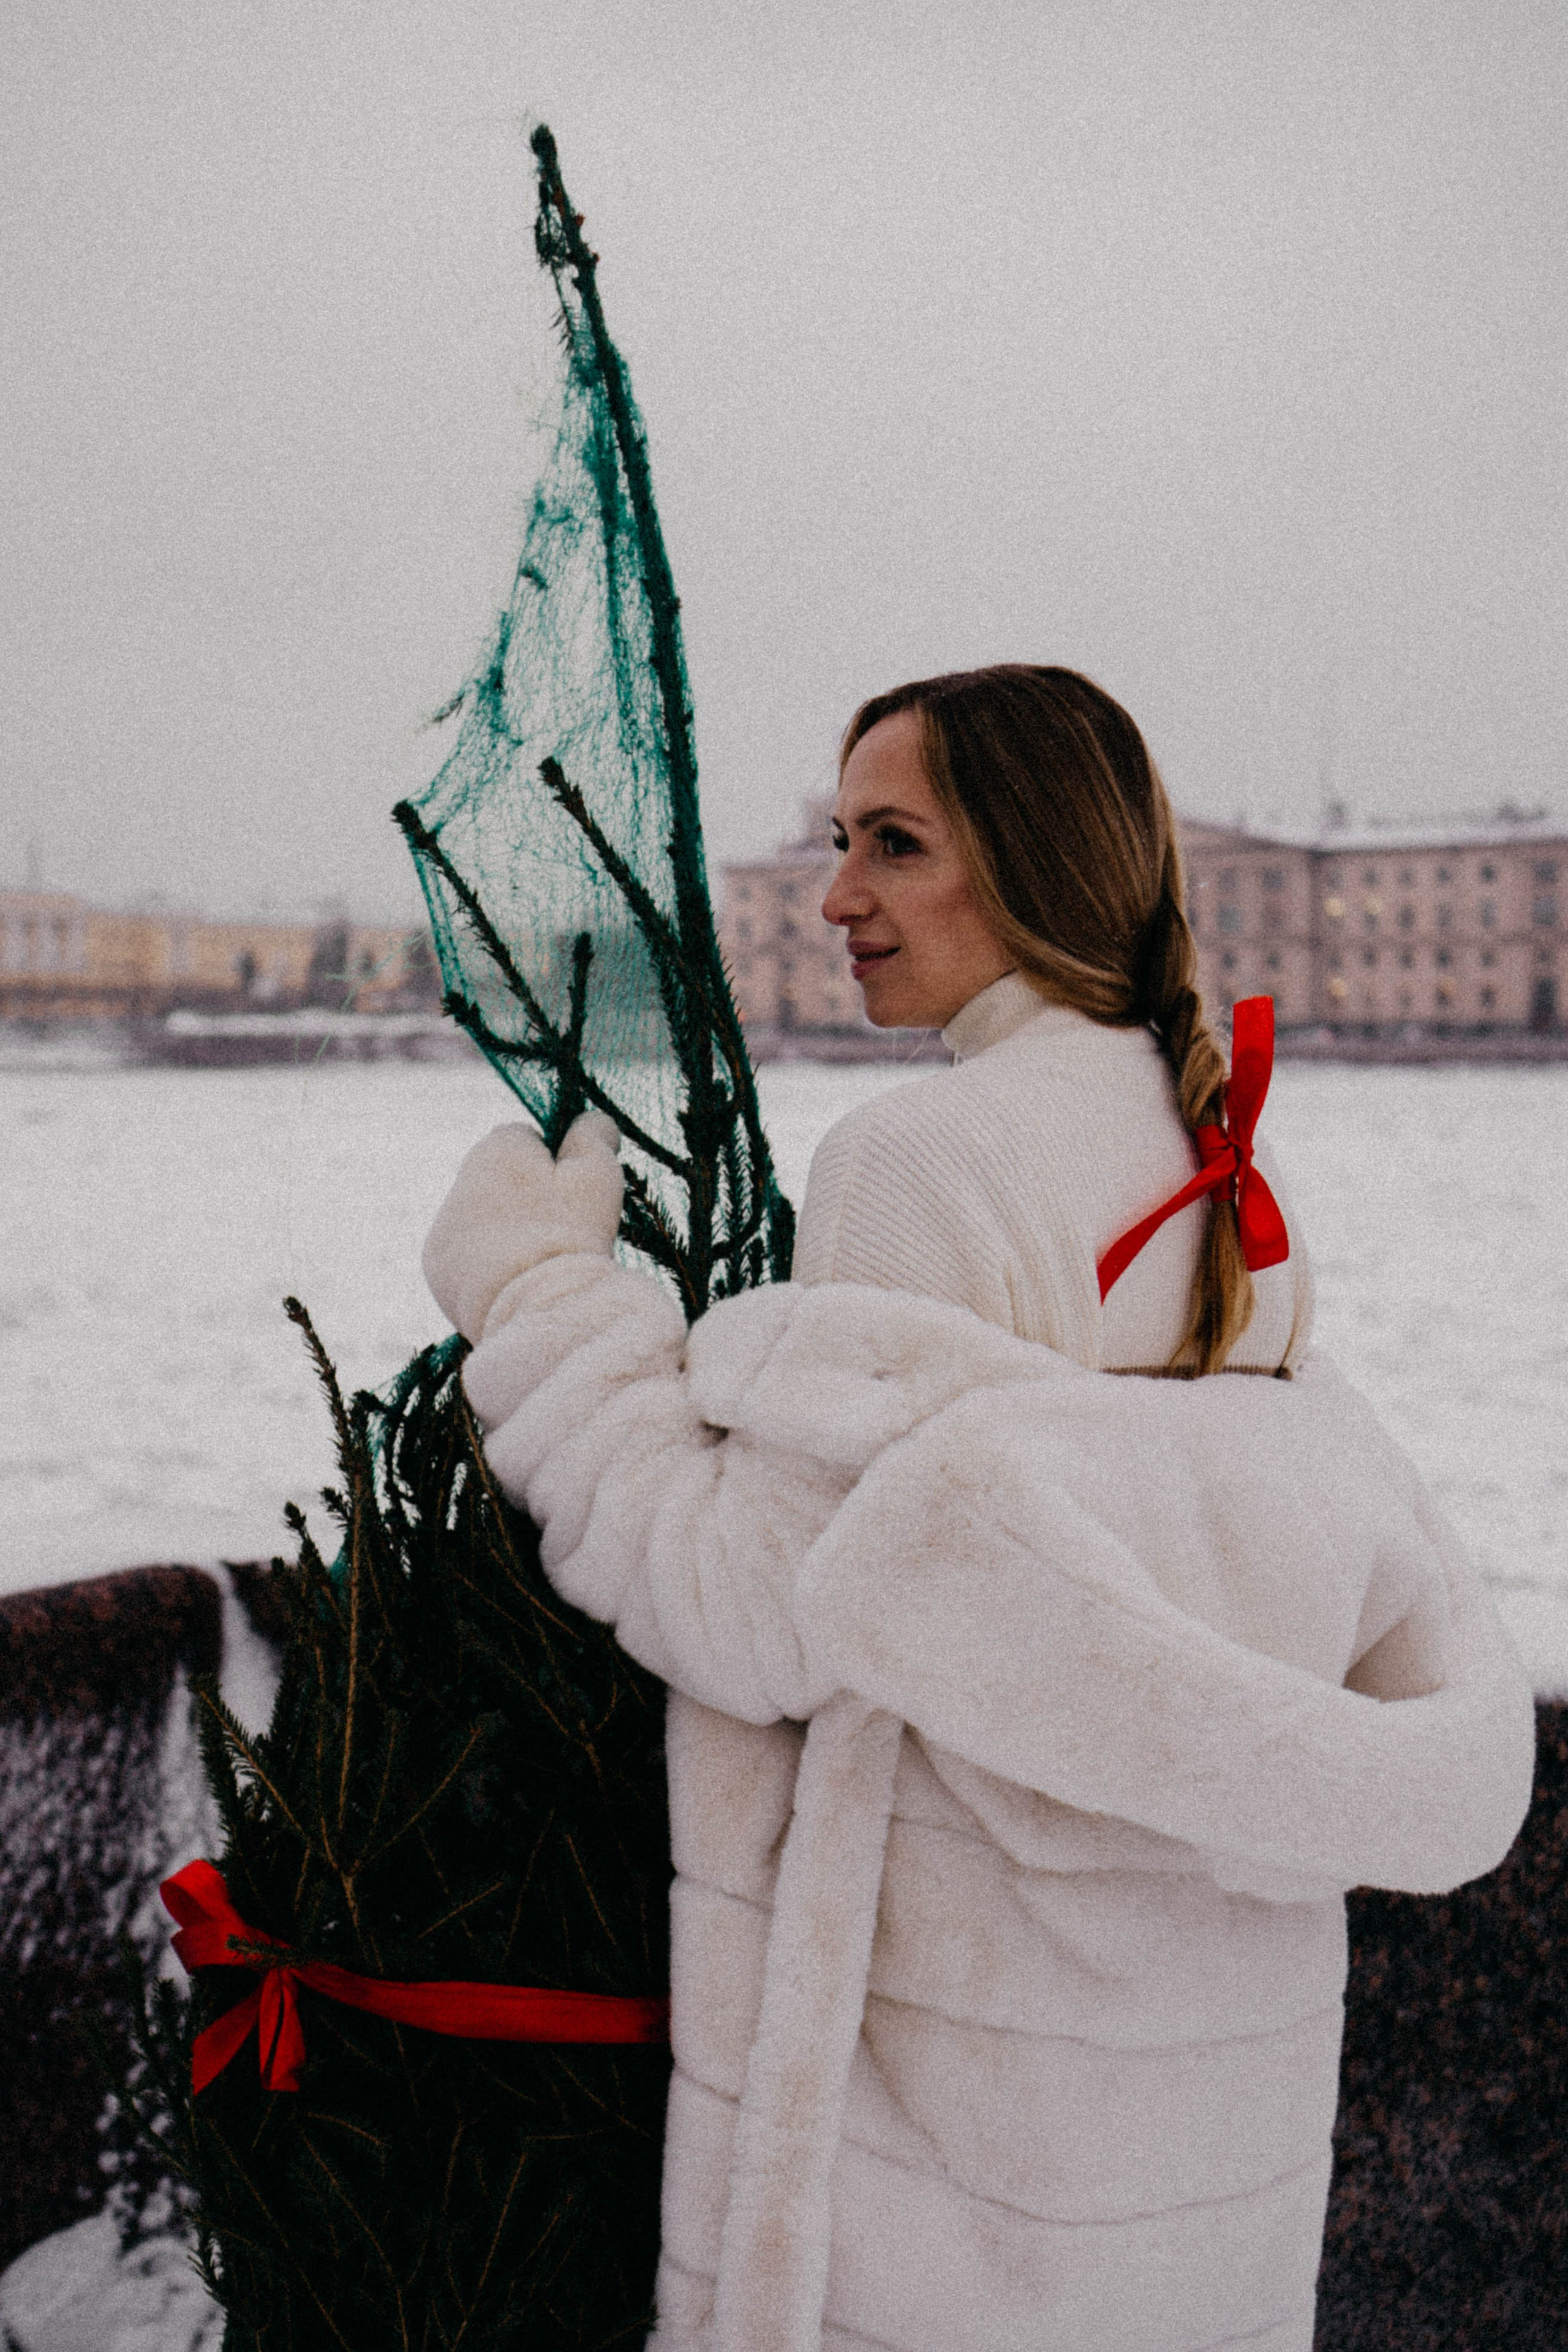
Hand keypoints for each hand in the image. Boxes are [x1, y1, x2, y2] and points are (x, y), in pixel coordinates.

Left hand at [422, 1110, 623, 1342]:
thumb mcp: (597, 1174)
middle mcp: (460, 1179)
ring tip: (535, 1260)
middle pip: (500, 1179)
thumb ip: (594, 1135)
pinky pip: (464, 1254)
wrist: (533, 1307)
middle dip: (526, 1197)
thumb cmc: (569, 1233)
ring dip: (504, 1229)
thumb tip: (594, 1119)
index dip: (553, 1163)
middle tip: (557, 1229)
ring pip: (480, 1217)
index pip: (524, 1137)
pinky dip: (485, 1263)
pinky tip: (511, 1280)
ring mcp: (443, 1226)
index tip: (570, 1194)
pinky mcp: (436, 1267)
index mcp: (497, 1148)